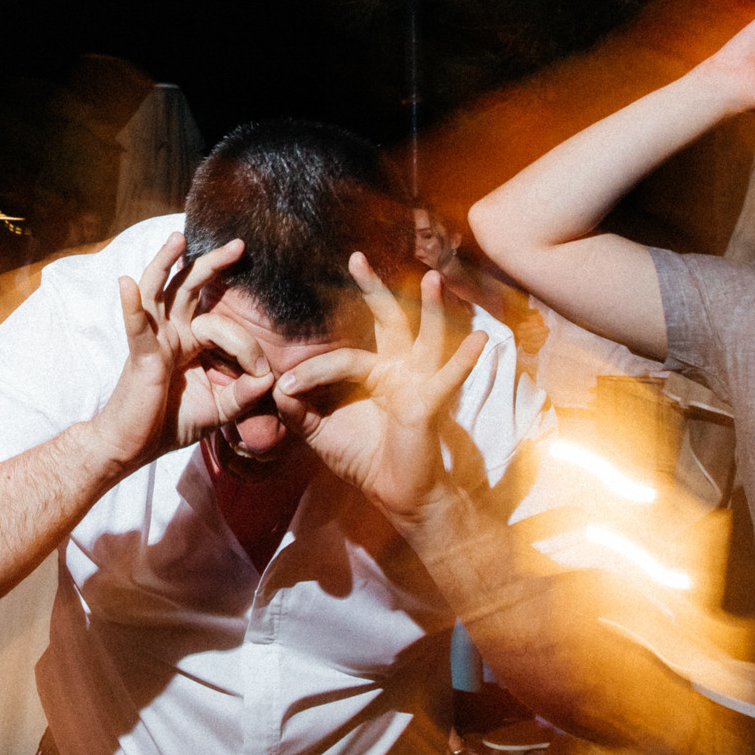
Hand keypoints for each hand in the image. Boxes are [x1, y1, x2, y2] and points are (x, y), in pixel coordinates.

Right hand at [83, 233, 274, 473]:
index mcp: (190, 342)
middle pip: (189, 287)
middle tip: (239, 244)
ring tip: (177, 238)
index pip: (223, 324)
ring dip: (165, 263)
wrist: (133, 447)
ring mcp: (154, 340)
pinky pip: (137, 327)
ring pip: (159, 292)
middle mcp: (171, 333)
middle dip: (212, 263)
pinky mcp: (141, 355)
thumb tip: (269, 378)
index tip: (263, 375)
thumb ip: (245, 395)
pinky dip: (132, 304)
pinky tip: (126, 282)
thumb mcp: (220, 410)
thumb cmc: (169, 424)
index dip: (248, 347)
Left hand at [272, 265, 486, 521]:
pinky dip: (463, 360)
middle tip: (356, 258)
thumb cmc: (364, 460)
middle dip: (373, 290)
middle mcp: (397, 371)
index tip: (285, 386)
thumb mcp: (321, 433)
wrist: (394, 496)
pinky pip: (447, 379)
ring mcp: (417, 384)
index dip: (312, 370)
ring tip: (431, 278)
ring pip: (423, 339)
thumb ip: (298, 411)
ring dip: (428, 309)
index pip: (340, 356)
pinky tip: (479, 340)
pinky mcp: (430, 403)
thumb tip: (276, 388)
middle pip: (387, 322)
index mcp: (373, 374)